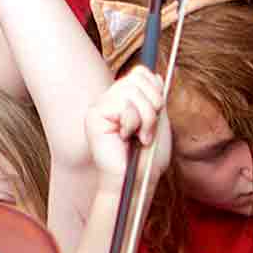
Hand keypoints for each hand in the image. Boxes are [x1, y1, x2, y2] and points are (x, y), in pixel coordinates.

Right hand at [87, 67, 171, 183]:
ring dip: (145, 117)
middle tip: (147, 130)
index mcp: (124, 99)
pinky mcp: (94, 116)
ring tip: (139, 136)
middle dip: (153, 106)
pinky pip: (124, 105)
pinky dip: (134, 123)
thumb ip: (155, 96)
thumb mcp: (159, 120)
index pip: (141, 73)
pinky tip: (126, 138)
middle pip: (139, 77)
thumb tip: (154, 74)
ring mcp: (100, 107)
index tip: (157, 112)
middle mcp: (109, 99)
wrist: (137, 180)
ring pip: (134, 90)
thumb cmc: (148, 157)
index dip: (155, 90)